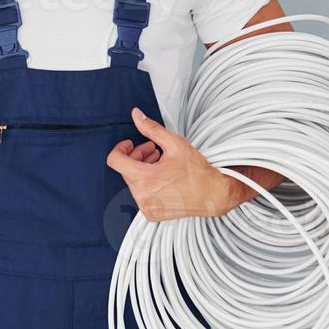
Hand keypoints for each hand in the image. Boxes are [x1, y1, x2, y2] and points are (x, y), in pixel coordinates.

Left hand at [106, 107, 249, 221]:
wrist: (214, 195)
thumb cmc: (197, 171)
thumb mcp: (174, 143)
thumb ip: (151, 128)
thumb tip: (136, 114)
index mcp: (144, 178)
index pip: (115, 160)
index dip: (121, 148)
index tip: (131, 143)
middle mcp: (142, 195)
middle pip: (126, 170)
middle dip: (137, 156)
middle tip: (153, 149)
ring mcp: (146, 207)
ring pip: (134, 182)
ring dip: (143, 169)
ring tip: (161, 162)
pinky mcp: (152, 214)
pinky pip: (141, 195)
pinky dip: (148, 184)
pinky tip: (163, 178)